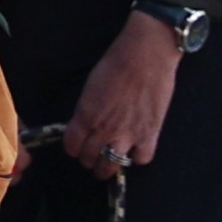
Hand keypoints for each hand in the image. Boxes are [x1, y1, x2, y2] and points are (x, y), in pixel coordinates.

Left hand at [59, 16, 183, 175]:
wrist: (146, 54)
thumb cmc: (116, 62)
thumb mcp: (91, 87)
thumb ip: (87, 110)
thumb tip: (88, 123)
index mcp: (85, 116)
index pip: (71, 146)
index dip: (73, 148)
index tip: (77, 146)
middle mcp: (103, 129)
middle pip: (89, 158)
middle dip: (89, 159)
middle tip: (93, 156)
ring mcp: (127, 134)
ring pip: (111, 166)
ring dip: (108, 167)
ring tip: (110, 163)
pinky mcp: (150, 134)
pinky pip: (141, 159)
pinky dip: (138, 157)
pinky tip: (137, 149)